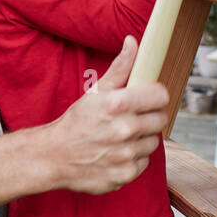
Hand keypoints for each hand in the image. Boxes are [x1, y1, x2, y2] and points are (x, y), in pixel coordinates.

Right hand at [44, 36, 170, 193]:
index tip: (149, 97)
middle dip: (150, 116)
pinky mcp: (125, 174)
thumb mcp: (96, 91)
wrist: (54, 156)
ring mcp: (126, 154)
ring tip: (123, 135)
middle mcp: (125, 129)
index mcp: (118, 104)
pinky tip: (118, 152)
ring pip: (154, 141)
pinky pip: (144, 162)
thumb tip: (133, 42)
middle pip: (161, 119)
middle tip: (134, 117)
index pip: (161, 95)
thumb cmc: (77, 121)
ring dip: (142, 138)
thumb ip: (120, 67)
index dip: (156, 95)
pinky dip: (134, 157)